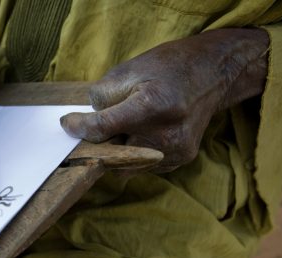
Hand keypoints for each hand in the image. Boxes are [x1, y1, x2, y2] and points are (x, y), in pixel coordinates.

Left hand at [61, 28, 268, 173]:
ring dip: (119, 149)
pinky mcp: (181, 159)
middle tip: (97, 128)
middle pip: (113, 152)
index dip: (80, 128)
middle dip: (100, 142)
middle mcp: (166, 134)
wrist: (212, 74)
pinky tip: (145, 133)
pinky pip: (143, 165)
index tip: (69, 123)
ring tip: (129, 126)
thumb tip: (84, 123)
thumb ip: (102, 98)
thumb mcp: (128, 71)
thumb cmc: (167, 68)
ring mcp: (175, 150)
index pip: (102, 128)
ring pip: (127, 164)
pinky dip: (135, 152)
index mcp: (152, 106)